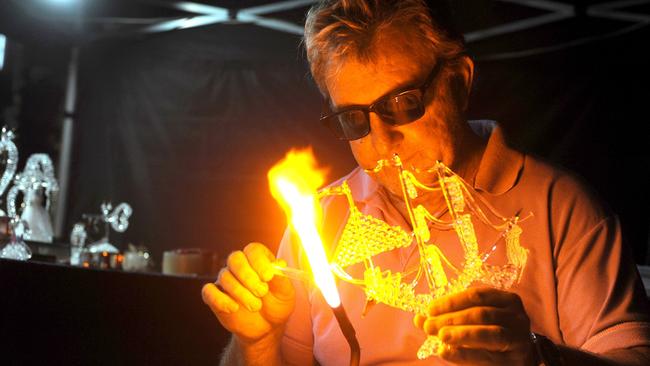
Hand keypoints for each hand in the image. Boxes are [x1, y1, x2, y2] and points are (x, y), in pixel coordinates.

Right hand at [202, 243, 294, 344]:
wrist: (266, 327)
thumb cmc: (276, 304)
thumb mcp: (285, 293)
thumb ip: (281, 278)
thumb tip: (279, 264)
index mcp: (258, 260)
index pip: (253, 250)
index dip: (259, 261)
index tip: (268, 276)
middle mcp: (240, 266)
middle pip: (235, 258)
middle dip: (248, 276)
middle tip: (261, 292)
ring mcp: (226, 280)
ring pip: (224, 276)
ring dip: (240, 292)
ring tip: (255, 306)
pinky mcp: (215, 296)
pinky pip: (208, 291)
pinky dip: (220, 300)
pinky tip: (234, 308)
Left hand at [413, 287, 534, 364]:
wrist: (520, 359)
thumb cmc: (493, 334)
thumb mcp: (474, 321)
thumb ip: (449, 318)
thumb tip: (419, 319)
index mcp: (507, 300)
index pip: (477, 295)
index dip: (452, 301)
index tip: (430, 309)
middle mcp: (517, 317)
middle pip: (481, 314)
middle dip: (451, 319)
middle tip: (429, 326)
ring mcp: (519, 339)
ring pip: (489, 334)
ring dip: (460, 334)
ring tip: (440, 336)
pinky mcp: (515, 361)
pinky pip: (487, 357)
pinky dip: (464, 354)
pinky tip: (446, 352)